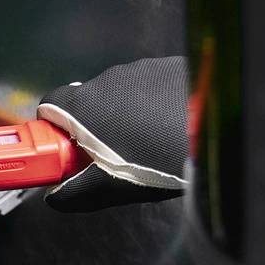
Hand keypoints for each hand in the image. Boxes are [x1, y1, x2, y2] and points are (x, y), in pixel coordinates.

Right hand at [38, 57, 188, 211]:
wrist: (214, 133)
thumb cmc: (159, 161)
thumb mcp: (112, 187)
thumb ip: (76, 192)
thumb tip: (55, 198)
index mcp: (84, 106)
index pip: (50, 106)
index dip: (53, 129)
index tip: (65, 150)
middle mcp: (107, 79)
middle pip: (86, 101)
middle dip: (93, 126)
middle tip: (113, 155)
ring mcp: (140, 69)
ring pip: (121, 93)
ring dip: (126, 114)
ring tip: (151, 143)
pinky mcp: (169, 66)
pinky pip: (152, 85)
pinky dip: (154, 102)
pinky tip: (171, 126)